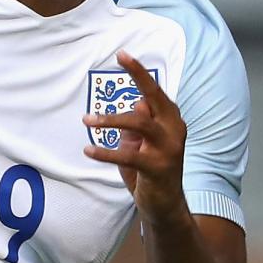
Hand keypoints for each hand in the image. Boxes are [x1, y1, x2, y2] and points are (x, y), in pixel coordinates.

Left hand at [82, 50, 185, 216]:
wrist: (165, 207)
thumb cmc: (150, 172)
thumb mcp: (142, 144)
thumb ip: (138, 124)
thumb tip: (135, 103)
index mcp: (171, 120)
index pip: (155, 91)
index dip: (139, 72)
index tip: (123, 55)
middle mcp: (174, 129)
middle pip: (155, 96)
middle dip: (138, 75)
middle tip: (120, 58)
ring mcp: (168, 148)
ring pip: (139, 123)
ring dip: (111, 119)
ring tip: (88, 120)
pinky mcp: (157, 168)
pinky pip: (128, 155)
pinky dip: (106, 152)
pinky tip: (89, 151)